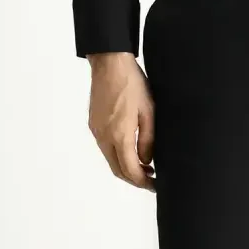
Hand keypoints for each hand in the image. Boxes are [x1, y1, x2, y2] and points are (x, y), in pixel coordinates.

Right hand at [87, 52, 155, 190]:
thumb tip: (147, 161)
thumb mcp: (149, 110)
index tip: (155, 185)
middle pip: (117, 169)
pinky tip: (130, 149)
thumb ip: (148, 139)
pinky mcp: (93, 124)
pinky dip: (117, 154)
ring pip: (110, 159)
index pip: (130, 170)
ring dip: (125, 167)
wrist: (109, 63)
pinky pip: (105, 147)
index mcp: (119, 135)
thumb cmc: (132, 83)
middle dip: (134, 179)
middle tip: (151, 179)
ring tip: (144, 165)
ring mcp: (96, 131)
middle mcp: (104, 137)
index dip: (143, 182)